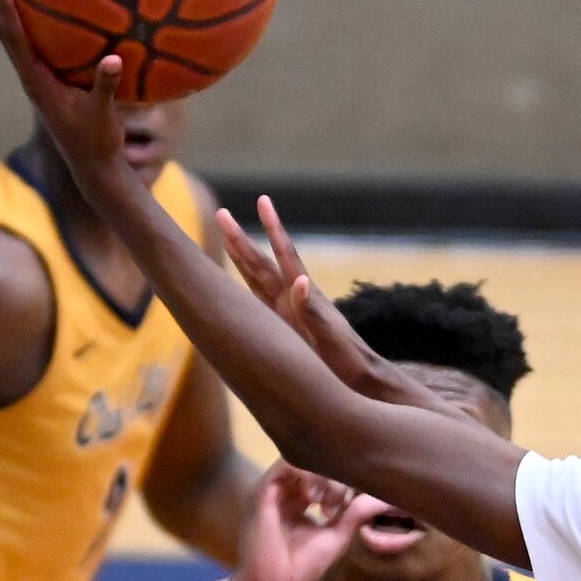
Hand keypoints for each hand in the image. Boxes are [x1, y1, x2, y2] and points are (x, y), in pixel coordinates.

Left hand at [0, 0, 130, 175]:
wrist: (93, 168)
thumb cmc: (97, 143)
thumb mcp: (104, 116)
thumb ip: (106, 88)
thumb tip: (114, 58)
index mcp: (36, 82)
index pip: (13, 37)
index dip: (4, 8)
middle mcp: (32, 76)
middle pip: (8, 30)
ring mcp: (40, 78)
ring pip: (21, 37)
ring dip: (14, 8)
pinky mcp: (53, 81)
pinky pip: (42, 45)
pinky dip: (41, 23)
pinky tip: (56, 7)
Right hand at [217, 196, 345, 359]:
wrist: (360, 379)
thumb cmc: (348, 360)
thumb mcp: (329, 336)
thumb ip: (312, 310)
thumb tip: (299, 281)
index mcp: (303, 296)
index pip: (284, 256)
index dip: (273, 229)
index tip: (263, 201)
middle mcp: (293, 298)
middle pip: (262, 263)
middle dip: (241, 239)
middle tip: (220, 214)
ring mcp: (288, 311)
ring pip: (258, 277)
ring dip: (242, 256)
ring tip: (226, 235)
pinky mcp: (286, 325)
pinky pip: (260, 299)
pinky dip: (247, 284)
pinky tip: (242, 276)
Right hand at [231, 462, 380, 580]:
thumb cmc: (303, 566)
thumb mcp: (337, 535)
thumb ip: (356, 513)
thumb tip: (385, 499)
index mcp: (299, 500)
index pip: (324, 474)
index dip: (344, 482)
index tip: (351, 506)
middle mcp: (285, 491)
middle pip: (315, 463)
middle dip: (336, 478)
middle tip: (340, 504)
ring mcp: (274, 490)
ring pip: (302, 459)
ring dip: (322, 476)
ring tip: (327, 504)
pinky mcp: (264, 492)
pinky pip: (287, 465)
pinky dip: (307, 475)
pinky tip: (314, 500)